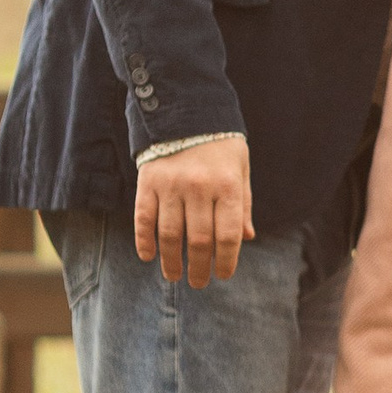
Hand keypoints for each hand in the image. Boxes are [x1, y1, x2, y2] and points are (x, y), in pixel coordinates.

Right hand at [133, 134, 253, 286]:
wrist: (186, 109)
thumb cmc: (220, 145)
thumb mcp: (240, 170)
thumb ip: (243, 204)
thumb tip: (247, 238)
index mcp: (228, 186)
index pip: (228, 235)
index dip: (226, 261)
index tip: (223, 275)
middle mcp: (200, 188)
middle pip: (200, 241)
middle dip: (200, 268)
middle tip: (199, 283)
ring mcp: (172, 185)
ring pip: (171, 235)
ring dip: (172, 261)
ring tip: (174, 276)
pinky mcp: (148, 182)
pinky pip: (144, 218)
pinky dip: (145, 241)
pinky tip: (149, 256)